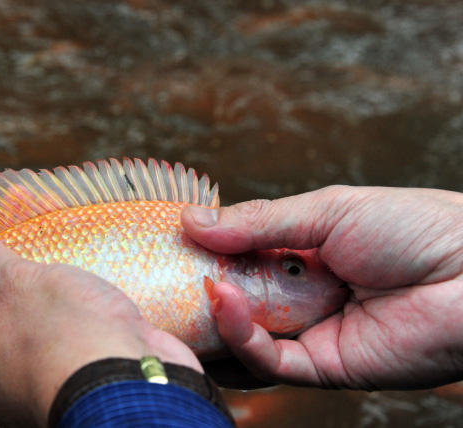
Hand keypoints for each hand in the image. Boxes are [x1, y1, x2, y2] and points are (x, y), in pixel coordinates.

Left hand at [0, 225, 200, 426]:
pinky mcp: (83, 368)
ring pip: (36, 321)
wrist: (136, 379)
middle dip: (5, 276)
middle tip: (14, 240)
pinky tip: (83, 276)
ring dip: (44, 289)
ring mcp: (46, 375)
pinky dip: (74, 305)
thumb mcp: (15, 284)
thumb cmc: (65, 338)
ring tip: (51, 249)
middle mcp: (2, 380)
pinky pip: (70, 330)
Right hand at [182, 185, 462, 390]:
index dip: (205, 253)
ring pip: (246, 337)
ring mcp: (312, 333)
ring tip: (195, 287)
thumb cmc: (414, 228)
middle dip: (200, 291)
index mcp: (304, 254)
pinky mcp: (324, 368)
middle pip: (238, 302)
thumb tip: (189, 221)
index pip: (241, 258)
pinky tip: (225, 302)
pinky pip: (270, 361)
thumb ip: (257, 221)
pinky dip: (241, 336)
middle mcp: (303, 296)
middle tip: (163, 275)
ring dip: (214, 316)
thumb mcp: (326, 210)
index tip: (170, 242)